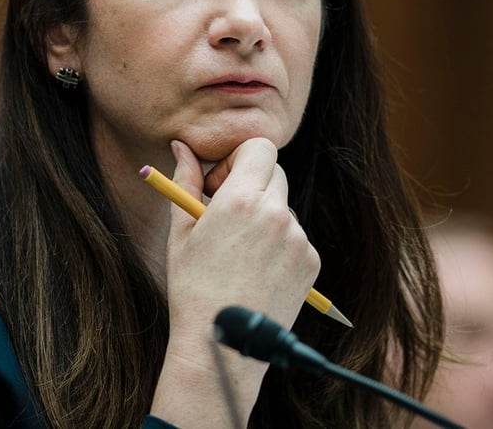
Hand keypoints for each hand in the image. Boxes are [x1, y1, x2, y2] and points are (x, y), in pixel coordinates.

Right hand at [149, 138, 319, 425]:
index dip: (240, 158)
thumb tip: (182, 146)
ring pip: (283, 208)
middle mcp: (275, 213)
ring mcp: (297, 239)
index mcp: (240, 199)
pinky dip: (278, 245)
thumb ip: (186, 181)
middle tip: (227, 212)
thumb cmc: (193, 287)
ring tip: (238, 255)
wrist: (223, 344)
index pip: (259, 147)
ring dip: (264, 217)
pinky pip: (294, 237)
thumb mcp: (181, 231)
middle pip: (274, 172)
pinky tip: (256, 272)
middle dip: (251, 184)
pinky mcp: (311, 262)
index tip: (222, 182)